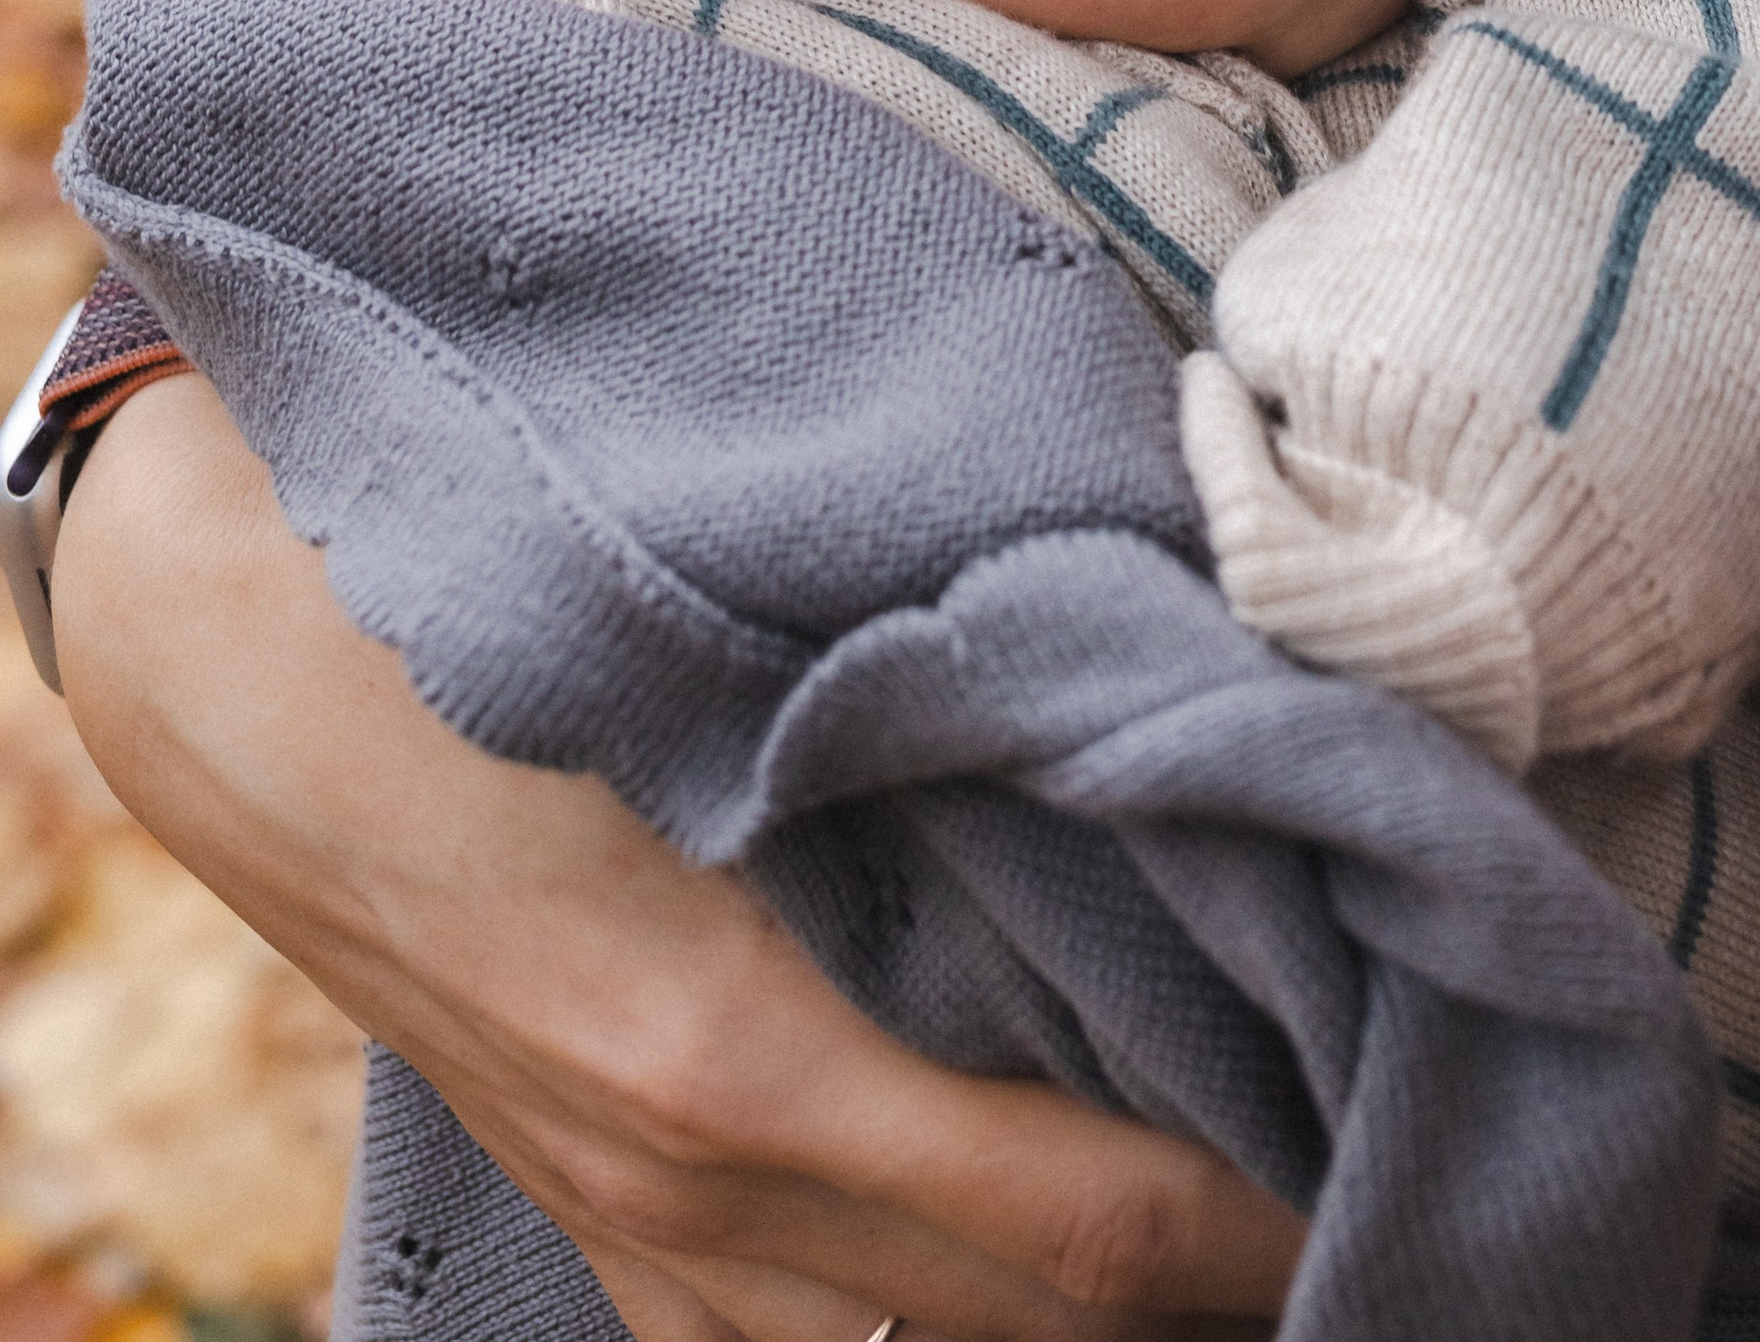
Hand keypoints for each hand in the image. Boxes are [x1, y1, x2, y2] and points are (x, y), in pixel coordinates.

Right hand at [53, 380, 1299, 1341]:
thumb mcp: (730, 677)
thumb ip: (950, 747)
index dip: (1265, 1217)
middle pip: (1025, 1322)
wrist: (229, 648)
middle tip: (1387, 1169)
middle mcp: (685, 1195)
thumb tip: (1184, 764)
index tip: (1405, 1138)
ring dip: (1080, 1306)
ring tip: (1245, 1203)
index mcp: (732, 1068)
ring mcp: (624, 1229)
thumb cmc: (494, 615)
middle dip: (1219, 1272)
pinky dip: (937, 1316)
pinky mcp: (586, 1212)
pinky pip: (791, 1339)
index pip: (1081, 1226)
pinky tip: (1027, 1242)